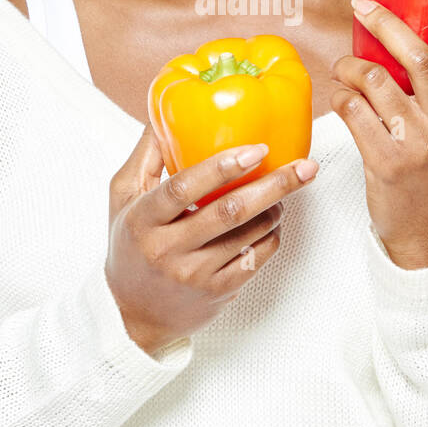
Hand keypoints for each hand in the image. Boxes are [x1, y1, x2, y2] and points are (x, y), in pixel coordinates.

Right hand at [105, 124, 318, 354]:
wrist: (134, 313)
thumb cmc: (130, 245)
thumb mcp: (123, 198)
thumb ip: (145, 155)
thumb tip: (164, 114)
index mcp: (143, 219)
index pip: (184, 187)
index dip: (222, 166)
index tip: (257, 149)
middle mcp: (168, 249)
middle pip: (229, 212)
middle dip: (273, 186)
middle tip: (304, 166)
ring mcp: (194, 274)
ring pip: (248, 235)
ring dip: (275, 208)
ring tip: (284, 189)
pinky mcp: (216, 292)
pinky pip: (256, 259)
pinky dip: (271, 235)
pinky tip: (273, 220)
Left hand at [329, 0, 427, 268]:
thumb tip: (413, 47)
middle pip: (417, 55)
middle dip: (383, 22)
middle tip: (360, 6)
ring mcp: (420, 143)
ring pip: (375, 80)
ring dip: (349, 66)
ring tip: (343, 69)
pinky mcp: (387, 161)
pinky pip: (353, 111)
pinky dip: (341, 98)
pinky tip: (341, 100)